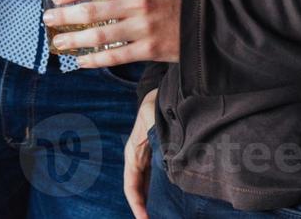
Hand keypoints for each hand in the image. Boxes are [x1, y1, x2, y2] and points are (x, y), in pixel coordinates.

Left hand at [43, 0, 181, 67]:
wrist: (206, 22)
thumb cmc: (170, 1)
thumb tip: (87, 0)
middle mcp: (138, 3)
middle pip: (92, 11)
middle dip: (65, 16)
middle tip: (48, 19)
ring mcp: (143, 28)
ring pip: (100, 36)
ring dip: (74, 40)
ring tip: (59, 42)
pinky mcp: (149, 50)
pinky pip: (115, 56)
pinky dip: (95, 59)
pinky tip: (81, 60)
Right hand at [124, 88, 157, 218]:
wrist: (160, 94)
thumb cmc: (156, 108)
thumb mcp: (154, 126)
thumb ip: (158, 144)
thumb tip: (168, 164)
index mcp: (133, 154)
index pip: (131, 186)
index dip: (137, 205)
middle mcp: (137, 159)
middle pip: (138, 191)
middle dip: (145, 208)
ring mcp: (146, 159)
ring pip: (147, 187)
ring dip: (153, 202)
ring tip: (162, 216)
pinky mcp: (156, 157)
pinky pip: (155, 179)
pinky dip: (159, 192)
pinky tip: (169, 202)